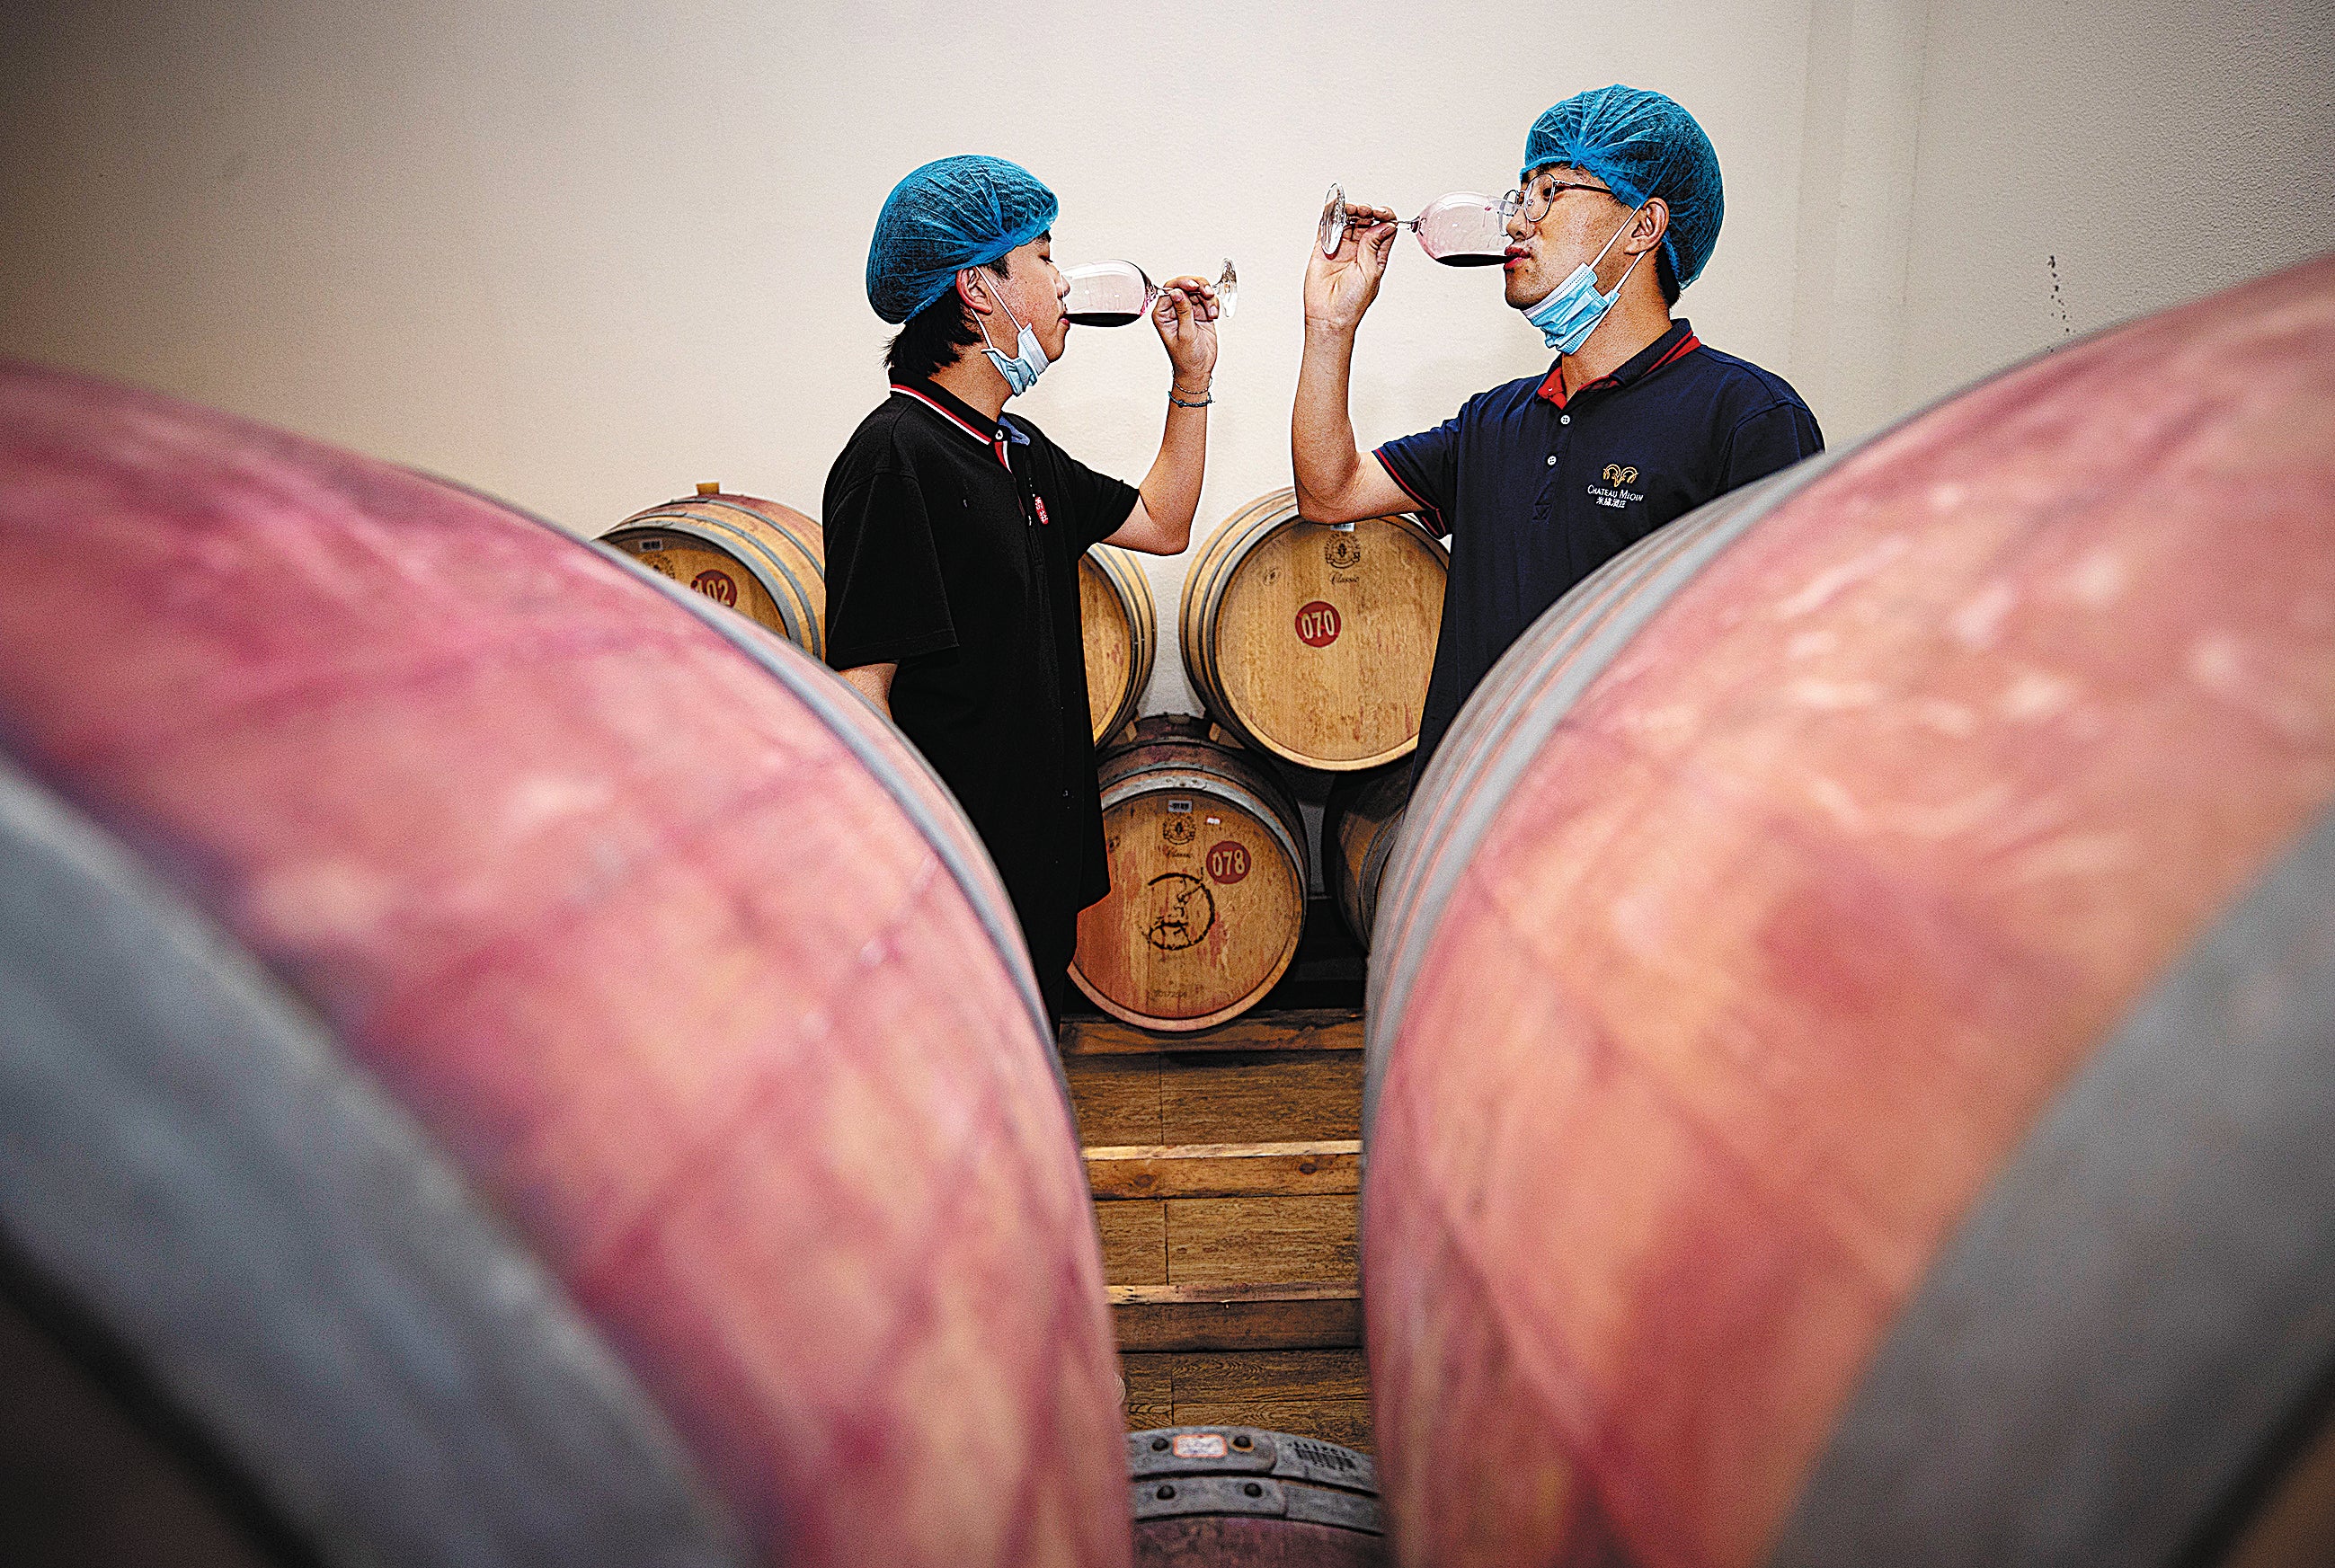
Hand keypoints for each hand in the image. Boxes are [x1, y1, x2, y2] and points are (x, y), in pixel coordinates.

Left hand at [1152, 275, 1219, 387]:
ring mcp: (1188, 310)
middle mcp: (1174, 310)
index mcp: (1163, 314)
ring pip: (1198, 291)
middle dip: (1198, 287)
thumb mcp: (1185, 335)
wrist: (1198, 370)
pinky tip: (1213, 315)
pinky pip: (1208, 299)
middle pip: (1185, 286)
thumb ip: (1183, 312)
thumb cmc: (1186, 359)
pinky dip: (1213, 304)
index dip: (1182, 284)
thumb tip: (1177, 292)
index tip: (1193, 286)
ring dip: (1208, 297)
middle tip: (1207, 293)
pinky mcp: (1200, 313)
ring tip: (1211, 311)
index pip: (1169, 289)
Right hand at [1304, 196, 1397, 336]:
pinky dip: (1330, 214)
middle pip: (1365, 221)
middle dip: (1366, 211)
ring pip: (1347, 220)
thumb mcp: (1370, 273)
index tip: (1381, 214)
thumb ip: (1374, 247)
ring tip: (1351, 210)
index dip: (1384, 217)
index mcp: (1375, 256)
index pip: (1384, 229)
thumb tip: (1384, 225)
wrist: (1329, 316)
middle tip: (1364, 211)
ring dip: (1350, 210)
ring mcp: (1341, 248)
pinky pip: (1326, 226)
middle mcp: (1358, 250)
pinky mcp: (1323, 248)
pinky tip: (1335, 207)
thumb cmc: (1351, 303)